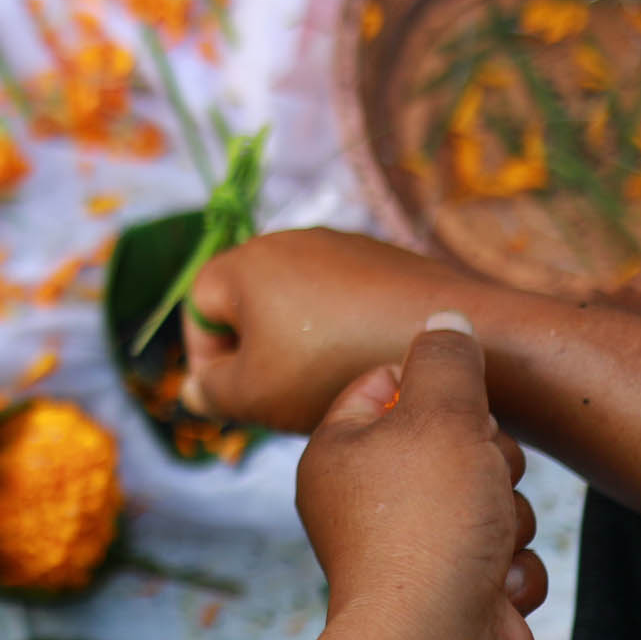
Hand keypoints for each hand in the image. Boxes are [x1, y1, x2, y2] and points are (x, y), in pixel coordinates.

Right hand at [182, 229, 484, 432]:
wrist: (443, 340)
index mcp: (249, 261)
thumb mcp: (256, 395)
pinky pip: (344, 301)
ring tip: (327, 388)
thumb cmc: (337, 366)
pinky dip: (344, 334)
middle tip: (279, 398)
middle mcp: (292, 241)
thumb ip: (212, 392)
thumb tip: (198, 390)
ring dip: (301, 346)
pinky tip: (367, 368)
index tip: (236, 395)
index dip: (208, 357)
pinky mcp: (387, 261)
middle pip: (249, 301)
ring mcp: (344, 247)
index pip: (199, 304)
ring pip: (299, 303)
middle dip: (257, 352)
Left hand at [297, 315, 546, 639]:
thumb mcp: (440, 413)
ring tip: (483, 541)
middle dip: (485, 460)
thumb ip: (447, 359)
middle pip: (450, 444)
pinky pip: (505, 559)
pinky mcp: (456, 595)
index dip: (435, 389)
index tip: (457, 408)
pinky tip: (493, 587)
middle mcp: (365, 503)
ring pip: (488, 502)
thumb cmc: (426, 522)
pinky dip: (510, 571)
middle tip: (477, 476)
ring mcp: (411, 552)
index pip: (385, 387)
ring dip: (505, 518)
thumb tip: (446, 322)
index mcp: (337, 453)